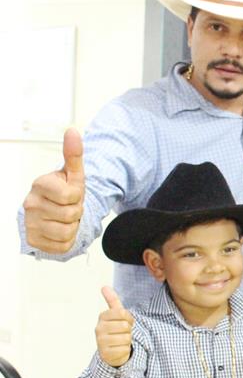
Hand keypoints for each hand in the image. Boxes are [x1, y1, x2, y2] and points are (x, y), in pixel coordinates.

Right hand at [23, 127, 84, 252]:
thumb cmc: (64, 191)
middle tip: (69, 207)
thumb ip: (74, 154)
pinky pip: (62, 246)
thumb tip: (73, 131)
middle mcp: (30, 204)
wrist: (53, 212)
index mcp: (40, 184)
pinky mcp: (33, 241)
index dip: (77, 196)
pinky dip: (67, 240)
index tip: (70, 194)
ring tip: (65, 218)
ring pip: (67, 232)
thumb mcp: (73, 174)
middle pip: (71, 215)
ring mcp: (30, 223)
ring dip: (73, 227)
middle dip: (76, 212)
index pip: (71, 195)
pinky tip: (59, 230)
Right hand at [96, 287, 133, 366]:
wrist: (110, 351)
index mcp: (102, 317)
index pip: (122, 313)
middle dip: (128, 330)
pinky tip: (119, 349)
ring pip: (126, 338)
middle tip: (123, 333)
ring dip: (127, 340)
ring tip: (120, 341)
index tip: (126, 322)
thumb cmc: (115, 330)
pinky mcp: (105, 354)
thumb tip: (104, 286)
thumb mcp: (115, 315)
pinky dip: (125, 350)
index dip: (129, 318)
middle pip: (125, 326)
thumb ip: (112, 300)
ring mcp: (101, 341)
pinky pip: (124, 349)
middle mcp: (99, 328)